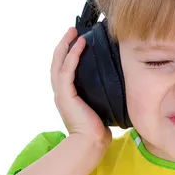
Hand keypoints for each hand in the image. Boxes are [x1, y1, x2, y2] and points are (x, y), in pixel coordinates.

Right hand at [51, 27, 111, 147]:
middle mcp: (60, 93)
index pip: (64, 69)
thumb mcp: (99, 107)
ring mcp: (61, 93)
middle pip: (57, 62)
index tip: (77, 40)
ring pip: (59, 63)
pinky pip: (67, 70)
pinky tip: (80, 45)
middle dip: (64, 44)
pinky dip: (73, 56)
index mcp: (67, 95)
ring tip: (74, 32)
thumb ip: (100, 95)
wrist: (90, 144)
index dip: (68, 53)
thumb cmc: (97, 131)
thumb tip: (116, 85)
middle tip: (73, 30)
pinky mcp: (65, 95)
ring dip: (66, 45)